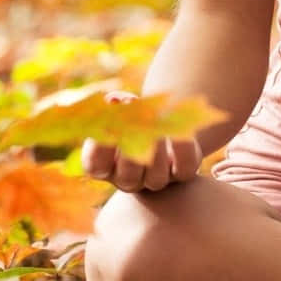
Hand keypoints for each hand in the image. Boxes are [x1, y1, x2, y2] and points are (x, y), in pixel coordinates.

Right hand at [78, 91, 201, 192]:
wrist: (164, 124)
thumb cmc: (133, 117)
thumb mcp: (122, 111)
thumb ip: (116, 106)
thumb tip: (114, 100)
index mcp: (105, 166)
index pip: (95, 165)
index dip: (100, 146)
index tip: (108, 121)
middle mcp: (128, 179)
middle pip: (127, 176)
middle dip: (132, 147)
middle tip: (136, 123)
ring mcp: (155, 180)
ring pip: (155, 177)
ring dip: (158, 148)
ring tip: (159, 124)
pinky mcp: (182, 173)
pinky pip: (184, 168)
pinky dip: (183, 148)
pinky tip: (182, 132)